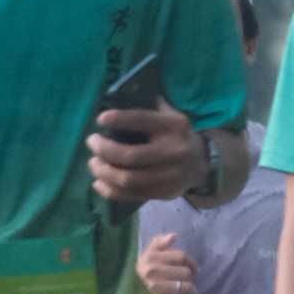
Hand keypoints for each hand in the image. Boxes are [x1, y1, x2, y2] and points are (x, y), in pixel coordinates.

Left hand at [87, 96, 201, 207]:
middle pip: (130, 156)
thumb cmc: (175, 134)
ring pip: (128, 179)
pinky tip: (99, 183)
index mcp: (174, 126)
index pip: (142, 120)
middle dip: (104, 150)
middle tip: (92, 143)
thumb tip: (117, 97)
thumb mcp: (170, 114)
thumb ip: (149, 106)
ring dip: (104, 172)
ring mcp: (170, 176)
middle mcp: (174, 151)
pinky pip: (132, 195)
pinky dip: (110, 191)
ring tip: (93, 163)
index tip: (100, 119)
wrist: (201, 163)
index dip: (119, 120)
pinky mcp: (164, 193)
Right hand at [136, 231, 197, 293]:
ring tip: (192, 290)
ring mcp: (155, 288)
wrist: (128, 287)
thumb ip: (160, 242)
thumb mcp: (149, 251)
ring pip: (184, 287)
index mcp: (152, 258)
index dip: (191, 262)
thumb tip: (174, 236)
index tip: (193, 267)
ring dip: (192, 289)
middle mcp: (153, 272)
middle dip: (191, 275)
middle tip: (190, 278)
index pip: (181, 257)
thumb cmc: (144, 267)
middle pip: (185, 272)